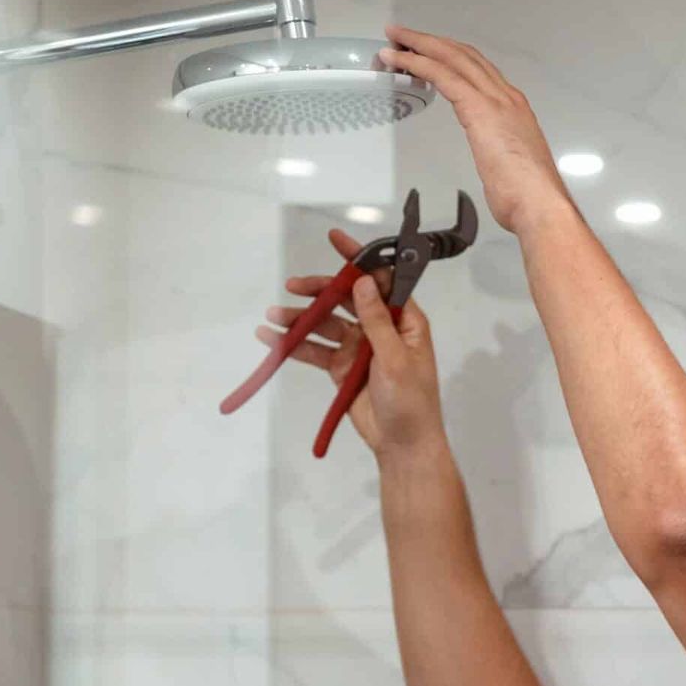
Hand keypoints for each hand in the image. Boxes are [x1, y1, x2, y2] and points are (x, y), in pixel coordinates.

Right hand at [256, 227, 445, 456]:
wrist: (402, 445)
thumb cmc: (411, 403)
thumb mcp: (395, 358)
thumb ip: (377, 321)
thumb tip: (364, 282)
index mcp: (403, 320)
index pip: (380, 280)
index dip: (358, 260)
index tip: (335, 239)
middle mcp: (380, 328)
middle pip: (345, 299)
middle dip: (319, 292)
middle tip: (293, 286)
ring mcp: (359, 348)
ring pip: (326, 324)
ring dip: (301, 320)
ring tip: (274, 317)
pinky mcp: (342, 368)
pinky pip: (316, 350)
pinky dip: (295, 345)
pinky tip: (273, 339)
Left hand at [379, 26, 570, 236]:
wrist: (540, 205)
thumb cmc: (526, 197)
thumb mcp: (510, 167)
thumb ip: (499, 155)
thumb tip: (495, 163)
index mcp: (514, 109)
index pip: (478, 70)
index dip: (451, 56)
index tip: (431, 52)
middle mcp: (506, 97)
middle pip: (463, 55)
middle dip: (432, 41)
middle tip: (403, 35)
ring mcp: (495, 100)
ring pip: (452, 58)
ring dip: (420, 45)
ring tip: (396, 40)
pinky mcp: (480, 110)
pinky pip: (443, 76)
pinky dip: (419, 64)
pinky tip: (401, 62)